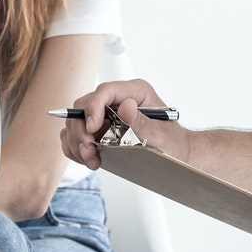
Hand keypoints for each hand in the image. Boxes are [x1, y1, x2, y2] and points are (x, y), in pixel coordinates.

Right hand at [60, 79, 187, 169]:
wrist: (176, 154)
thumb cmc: (172, 142)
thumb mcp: (162, 135)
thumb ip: (141, 122)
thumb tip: (126, 106)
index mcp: (135, 92)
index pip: (105, 92)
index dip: (93, 108)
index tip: (92, 129)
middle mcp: (118, 99)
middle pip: (85, 106)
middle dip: (82, 130)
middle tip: (88, 150)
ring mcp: (107, 112)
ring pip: (77, 120)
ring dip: (77, 142)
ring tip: (90, 159)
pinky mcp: (100, 127)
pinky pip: (77, 133)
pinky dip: (76, 147)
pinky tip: (88, 158)